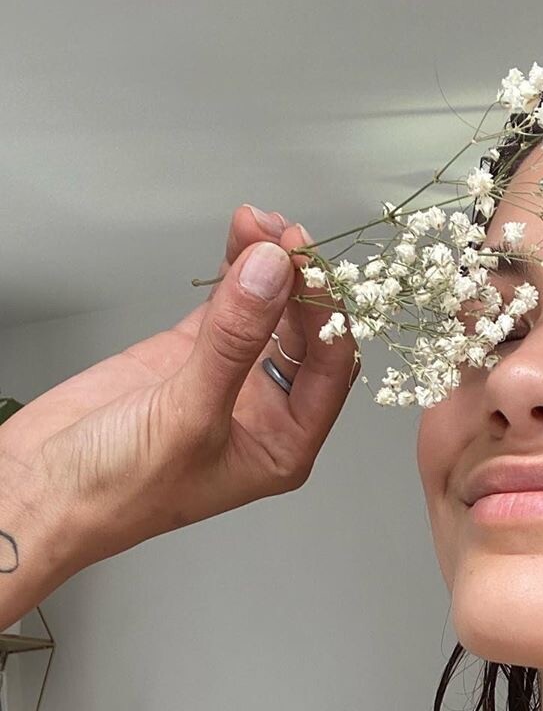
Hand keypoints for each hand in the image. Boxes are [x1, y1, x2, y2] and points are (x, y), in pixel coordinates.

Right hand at [0, 204, 358, 571]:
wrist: (44, 489)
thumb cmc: (121, 488)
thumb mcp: (188, 414)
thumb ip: (233, 340)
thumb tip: (271, 274)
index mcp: (284, 445)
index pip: (329, 368)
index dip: (326, 313)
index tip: (309, 263)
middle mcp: (264, 414)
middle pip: (304, 335)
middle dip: (299, 283)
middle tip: (285, 236)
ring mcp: (227, 380)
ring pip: (267, 314)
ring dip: (268, 267)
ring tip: (259, 222)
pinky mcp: (188, 354)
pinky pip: (226, 305)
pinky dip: (234, 270)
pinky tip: (240, 238)